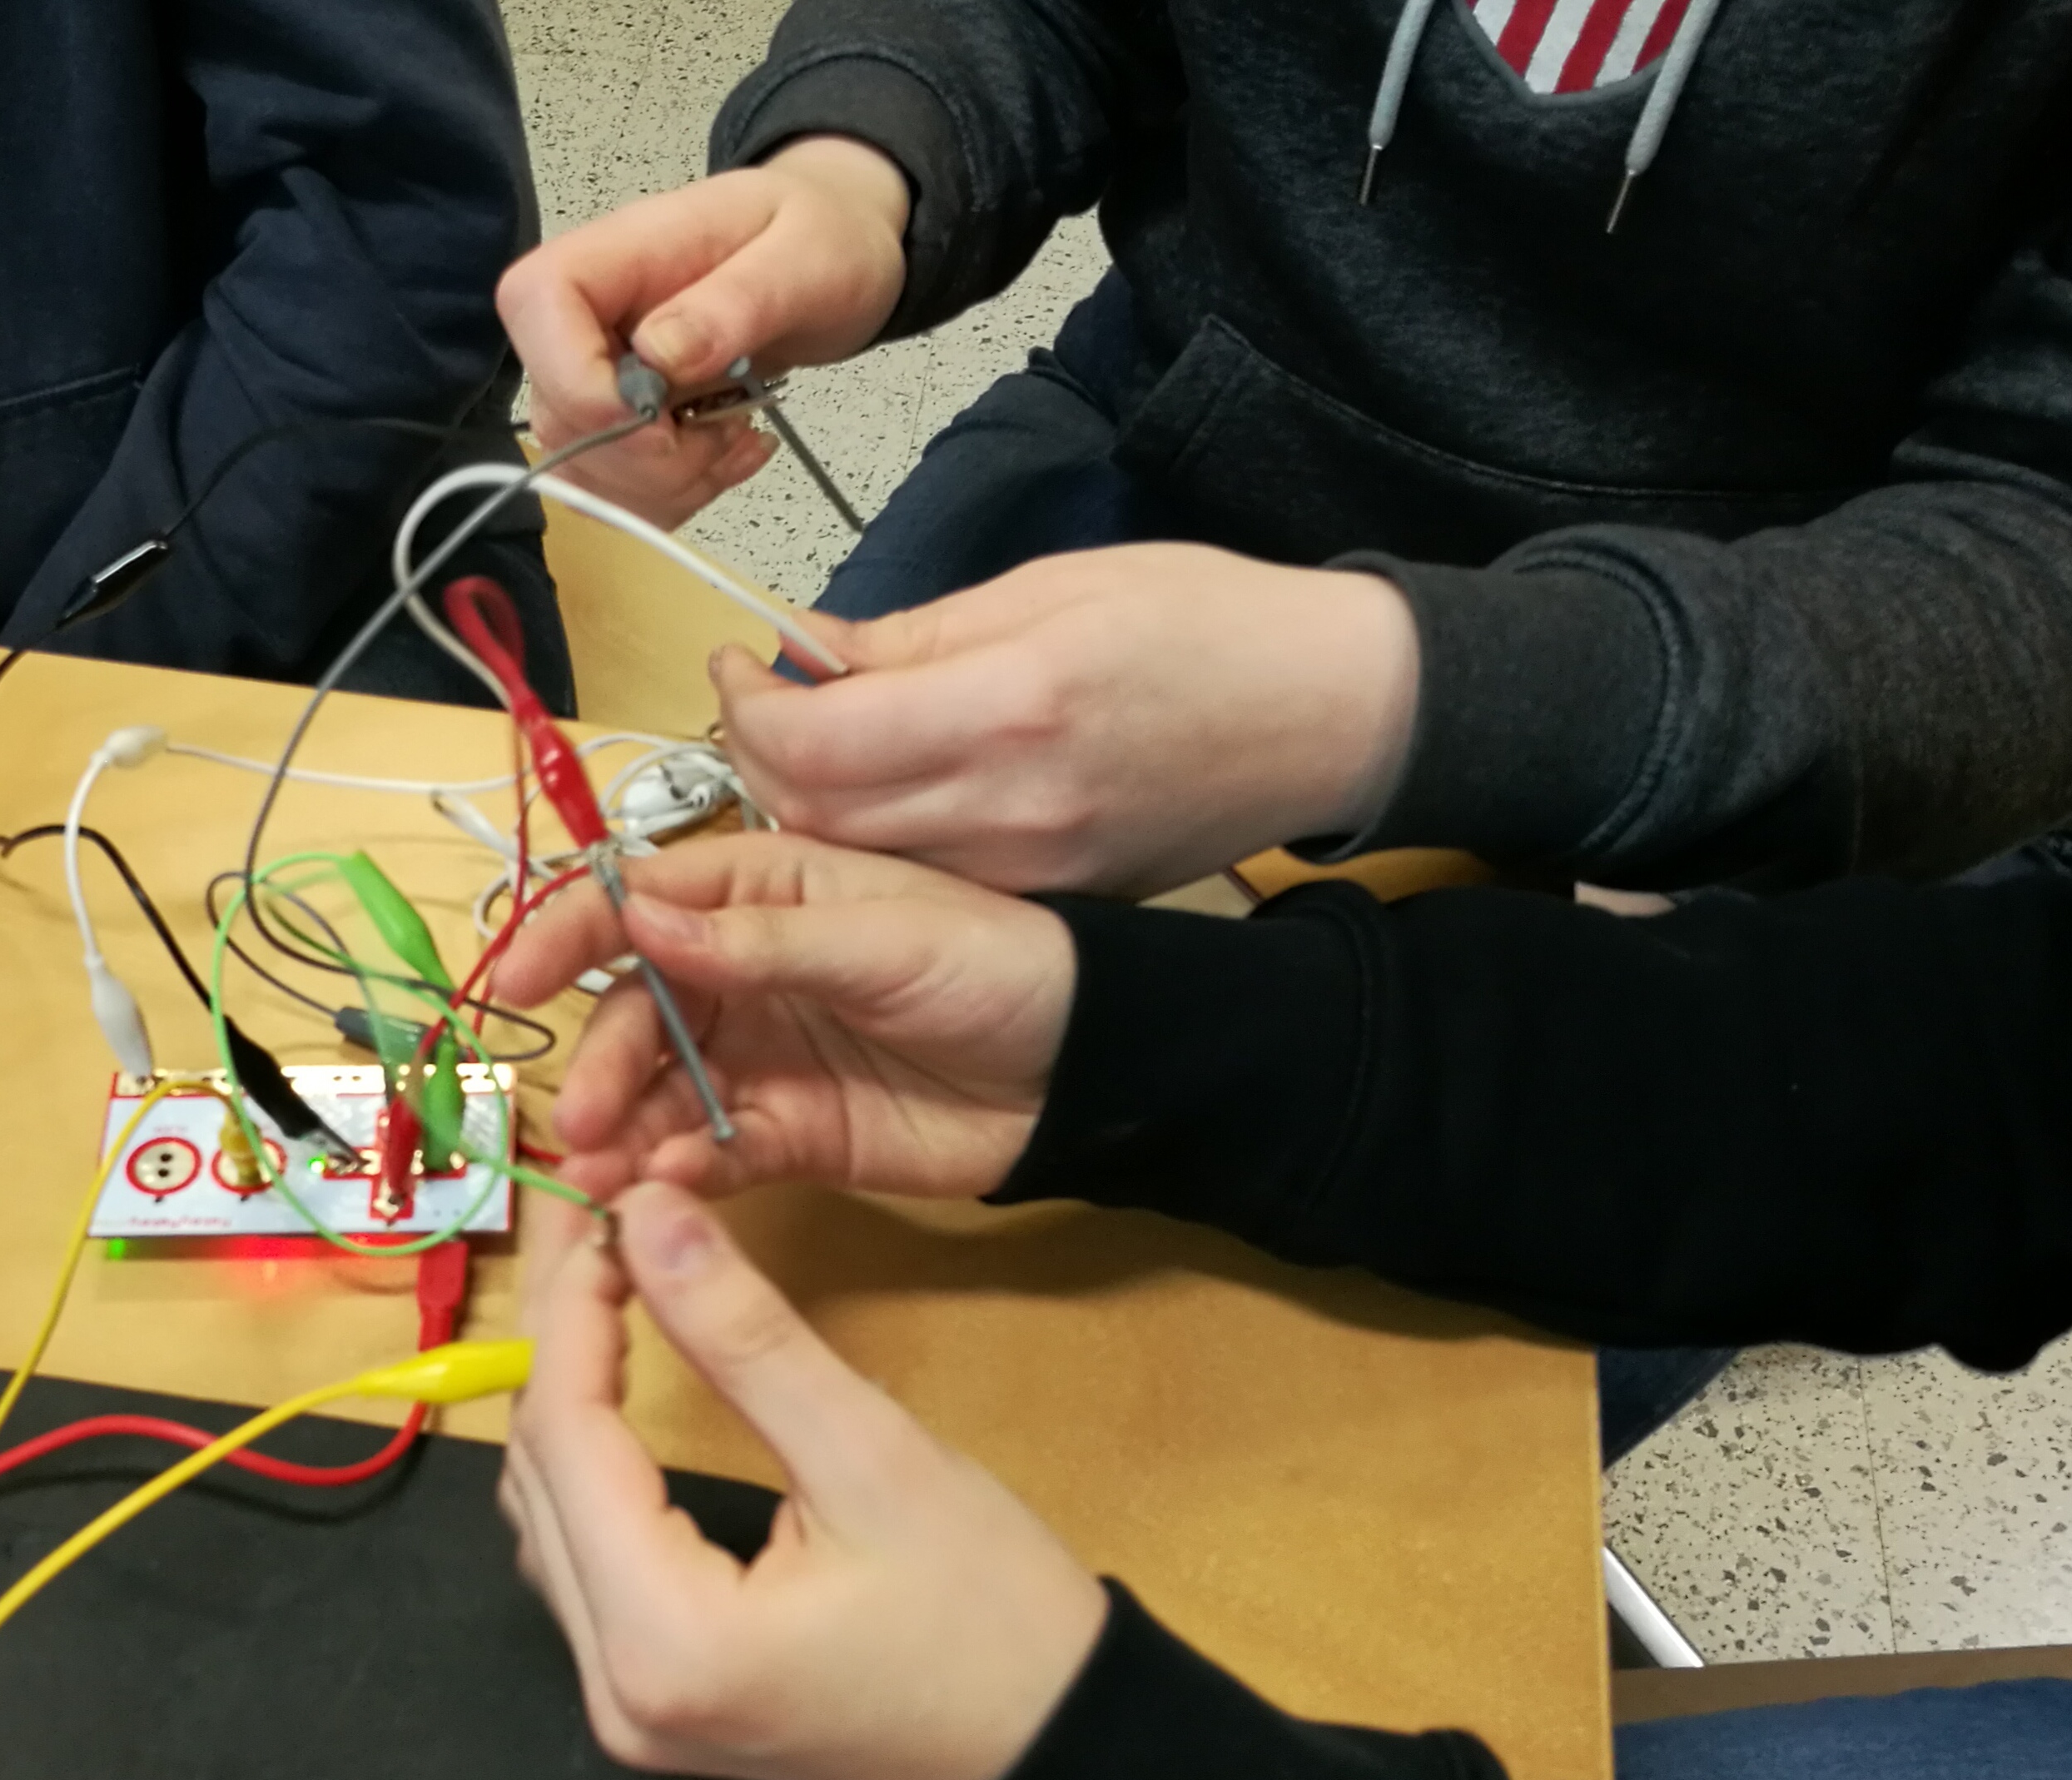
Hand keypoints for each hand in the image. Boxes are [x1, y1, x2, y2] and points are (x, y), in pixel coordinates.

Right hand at [491, 835, 1073, 1205]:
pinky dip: (678, 1173)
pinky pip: (711, 1152)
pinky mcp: (786, 1135)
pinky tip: (659, 1189)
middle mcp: (739, 973)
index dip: (568, 937)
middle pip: (635, 1014)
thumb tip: (643, 923)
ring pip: (662, 1093)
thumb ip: (761, 942)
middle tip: (582, 1120)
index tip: (514, 980)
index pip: (637, 905)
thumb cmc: (992, 963)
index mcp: (758, 892)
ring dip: (624, 1131)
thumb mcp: (882, 936)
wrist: (1079, 1066)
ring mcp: (758, 1057)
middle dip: (602, 1065)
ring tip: (599, 1174)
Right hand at [497, 137, 909, 527]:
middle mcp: (591, 316)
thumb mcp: (801, 261)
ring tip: (738, 437)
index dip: (577, 382)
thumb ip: (732, 303)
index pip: (534, 306)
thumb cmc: (821, 240)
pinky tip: (730, 453)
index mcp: (617, 252)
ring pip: (588, 469)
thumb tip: (659, 356)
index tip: (660, 419)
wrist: (836, 255)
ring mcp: (601, 374)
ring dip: (672, 485)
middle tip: (730, 430)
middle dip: (649, 458)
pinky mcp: (624, 421)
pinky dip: (681, 495)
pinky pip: (623, 490)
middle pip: (560, 414)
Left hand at [500, 1185, 1107, 1779]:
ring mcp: (629, 1710)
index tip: (610, 1208)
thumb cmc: (992, 1612)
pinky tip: (620, 1390)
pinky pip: (586, 1566)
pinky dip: (594, 1469)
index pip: (566, 1439)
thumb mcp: (874, 1457)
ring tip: (606, 1284)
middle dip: (561, 1342)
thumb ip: (747, 1337)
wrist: (1059, 1747)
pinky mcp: (658, 1705)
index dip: (575, 1312)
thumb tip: (650, 1215)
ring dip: (568, 1401)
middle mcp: (614, 1691)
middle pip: (539, 1480)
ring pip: (551, 1521)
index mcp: (664, 1640)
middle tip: (601, 1221)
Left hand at [711, 544, 1421, 895]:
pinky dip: (880, 847)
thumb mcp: (1054, 587)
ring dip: (812, 813)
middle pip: (820, 819)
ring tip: (818, 747)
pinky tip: (887, 796)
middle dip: (762, 764)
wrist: (1331, 715)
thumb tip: (806, 651)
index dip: (752, 709)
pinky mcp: (1054, 899)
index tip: (740, 666)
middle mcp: (1013, 808)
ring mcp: (1035, 869)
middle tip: (764, 706)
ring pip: (863, 865)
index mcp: (1012, 704)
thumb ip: (915, 635)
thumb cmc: (1212, 626)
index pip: (819, 742)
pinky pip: (930, 884)